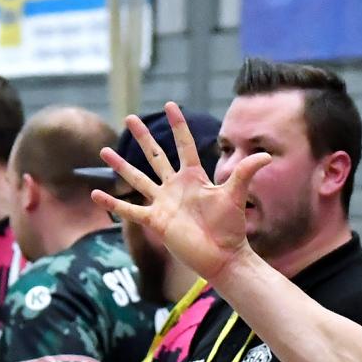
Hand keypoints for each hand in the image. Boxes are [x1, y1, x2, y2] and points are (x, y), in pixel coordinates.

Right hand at [93, 101, 269, 283]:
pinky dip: (113, 204)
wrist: (222, 256)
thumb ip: (245, 172)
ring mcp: (163, 203)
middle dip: (143, 137)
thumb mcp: (236, 195)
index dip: (177, 125)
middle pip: (156, 156)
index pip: (184, 145)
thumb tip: (265, 155)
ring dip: (121, 165)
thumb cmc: (230, 227)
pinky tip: (96, 194)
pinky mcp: (155, 220)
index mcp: (194, 177)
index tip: (170, 104)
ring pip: (138, 179)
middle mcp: (175, 187)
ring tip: (104, 150)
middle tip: (130, 118)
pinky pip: (130, 210)